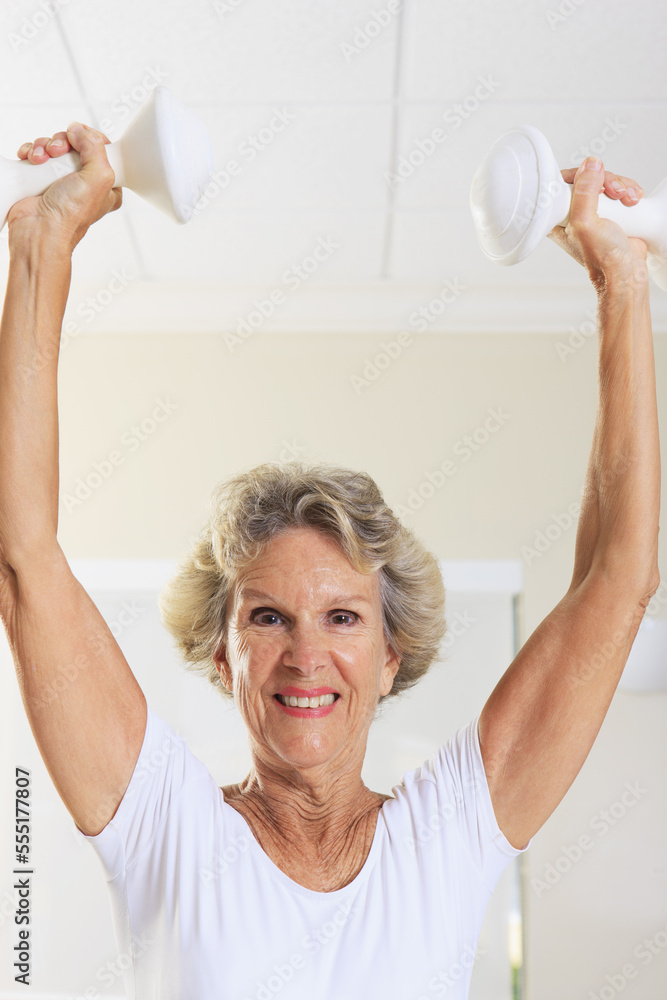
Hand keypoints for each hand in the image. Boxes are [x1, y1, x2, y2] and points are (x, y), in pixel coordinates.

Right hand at [7, 123, 121, 253]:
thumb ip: (96, 147)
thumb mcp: (99, 177)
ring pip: (54, 147)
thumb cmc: (70, 215)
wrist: (39, 229)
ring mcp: (61, 180)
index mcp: (107, 185)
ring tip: (41, 160)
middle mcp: (85, 182)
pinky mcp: (40, 179)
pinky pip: (37, 153)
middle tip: (58, 153)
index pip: (104, 149)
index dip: (91, 138)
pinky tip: (31, 160)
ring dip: (45, 146)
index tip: (81, 140)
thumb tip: (79, 131)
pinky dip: (31, 152)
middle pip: (76, 144)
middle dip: (63, 142)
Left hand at [547, 156, 648, 291]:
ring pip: (605, 181)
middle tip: (616, 193)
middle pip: (587, 178)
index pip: (561, 182)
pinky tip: (633, 200)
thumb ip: (584, 192)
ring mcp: (593, 211)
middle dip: (606, 181)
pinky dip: (628, 191)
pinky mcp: (610, 211)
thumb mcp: (585, 223)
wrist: (626, 271)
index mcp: (557, 217)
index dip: (579, 175)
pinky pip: (618, 189)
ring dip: (621, 186)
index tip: (594, 182)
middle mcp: (573, 213)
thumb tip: (591, 164)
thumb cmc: (602, 258)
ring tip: (629, 201)